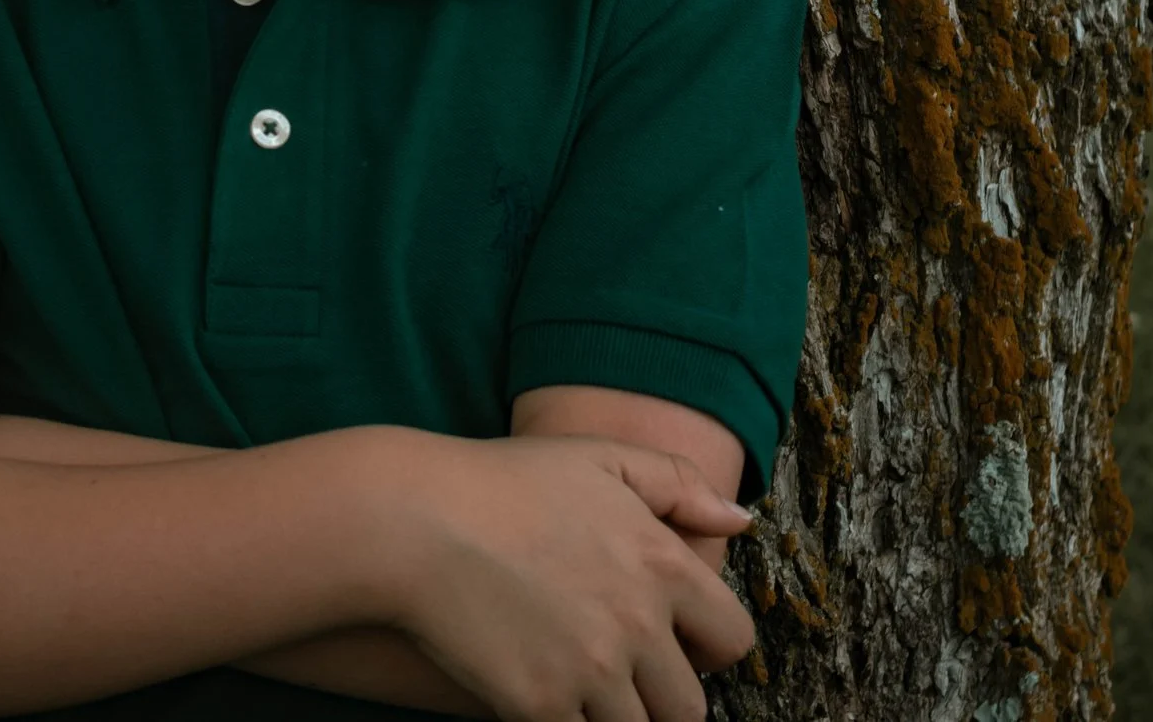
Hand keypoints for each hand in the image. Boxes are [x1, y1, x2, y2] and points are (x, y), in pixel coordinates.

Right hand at [374, 432, 757, 721]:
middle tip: (625, 677)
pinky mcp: (540, 705)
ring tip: (585, 691)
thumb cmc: (501, 482)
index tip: (677, 644)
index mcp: (663, 564)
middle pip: (690, 706)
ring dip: (619, 719)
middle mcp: (639, 624)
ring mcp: (592, 670)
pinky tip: (542, 698)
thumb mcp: (598, 456)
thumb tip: (739, 521)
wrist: (413, 521)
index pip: (733, 638)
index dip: (709, 647)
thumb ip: (678, 483)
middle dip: (664, 699)